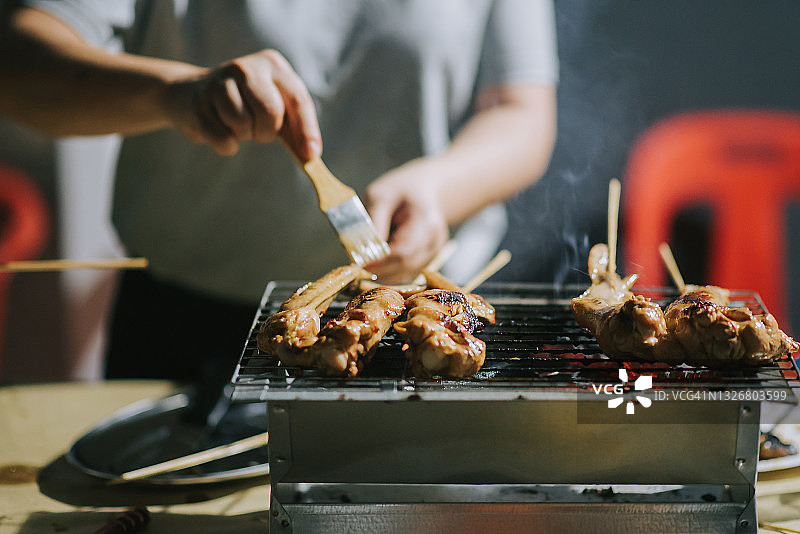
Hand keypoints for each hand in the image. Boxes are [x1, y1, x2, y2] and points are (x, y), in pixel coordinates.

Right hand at [166, 49, 320, 158]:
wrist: (191, 95)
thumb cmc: (244, 105)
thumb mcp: (272, 105)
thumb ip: (293, 127)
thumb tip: (310, 156)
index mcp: (272, 65)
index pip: (297, 99)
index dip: (306, 129)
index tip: (310, 155)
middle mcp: (246, 67)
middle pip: (270, 111)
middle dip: (267, 131)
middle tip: (258, 131)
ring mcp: (219, 81)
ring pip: (242, 123)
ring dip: (243, 136)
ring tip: (237, 126)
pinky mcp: (198, 102)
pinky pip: (223, 138)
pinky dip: (227, 146)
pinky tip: (221, 131)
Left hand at [364, 159, 448, 282]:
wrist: (423, 189)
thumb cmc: (401, 189)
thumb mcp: (380, 195)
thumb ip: (373, 221)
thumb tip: (365, 250)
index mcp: (426, 221)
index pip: (403, 252)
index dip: (380, 262)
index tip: (360, 263)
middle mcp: (434, 241)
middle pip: (405, 267)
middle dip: (379, 269)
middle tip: (358, 262)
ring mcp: (433, 252)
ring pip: (405, 275)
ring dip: (383, 272)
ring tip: (369, 257)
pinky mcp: (427, 260)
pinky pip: (406, 274)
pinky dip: (390, 271)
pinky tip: (381, 258)